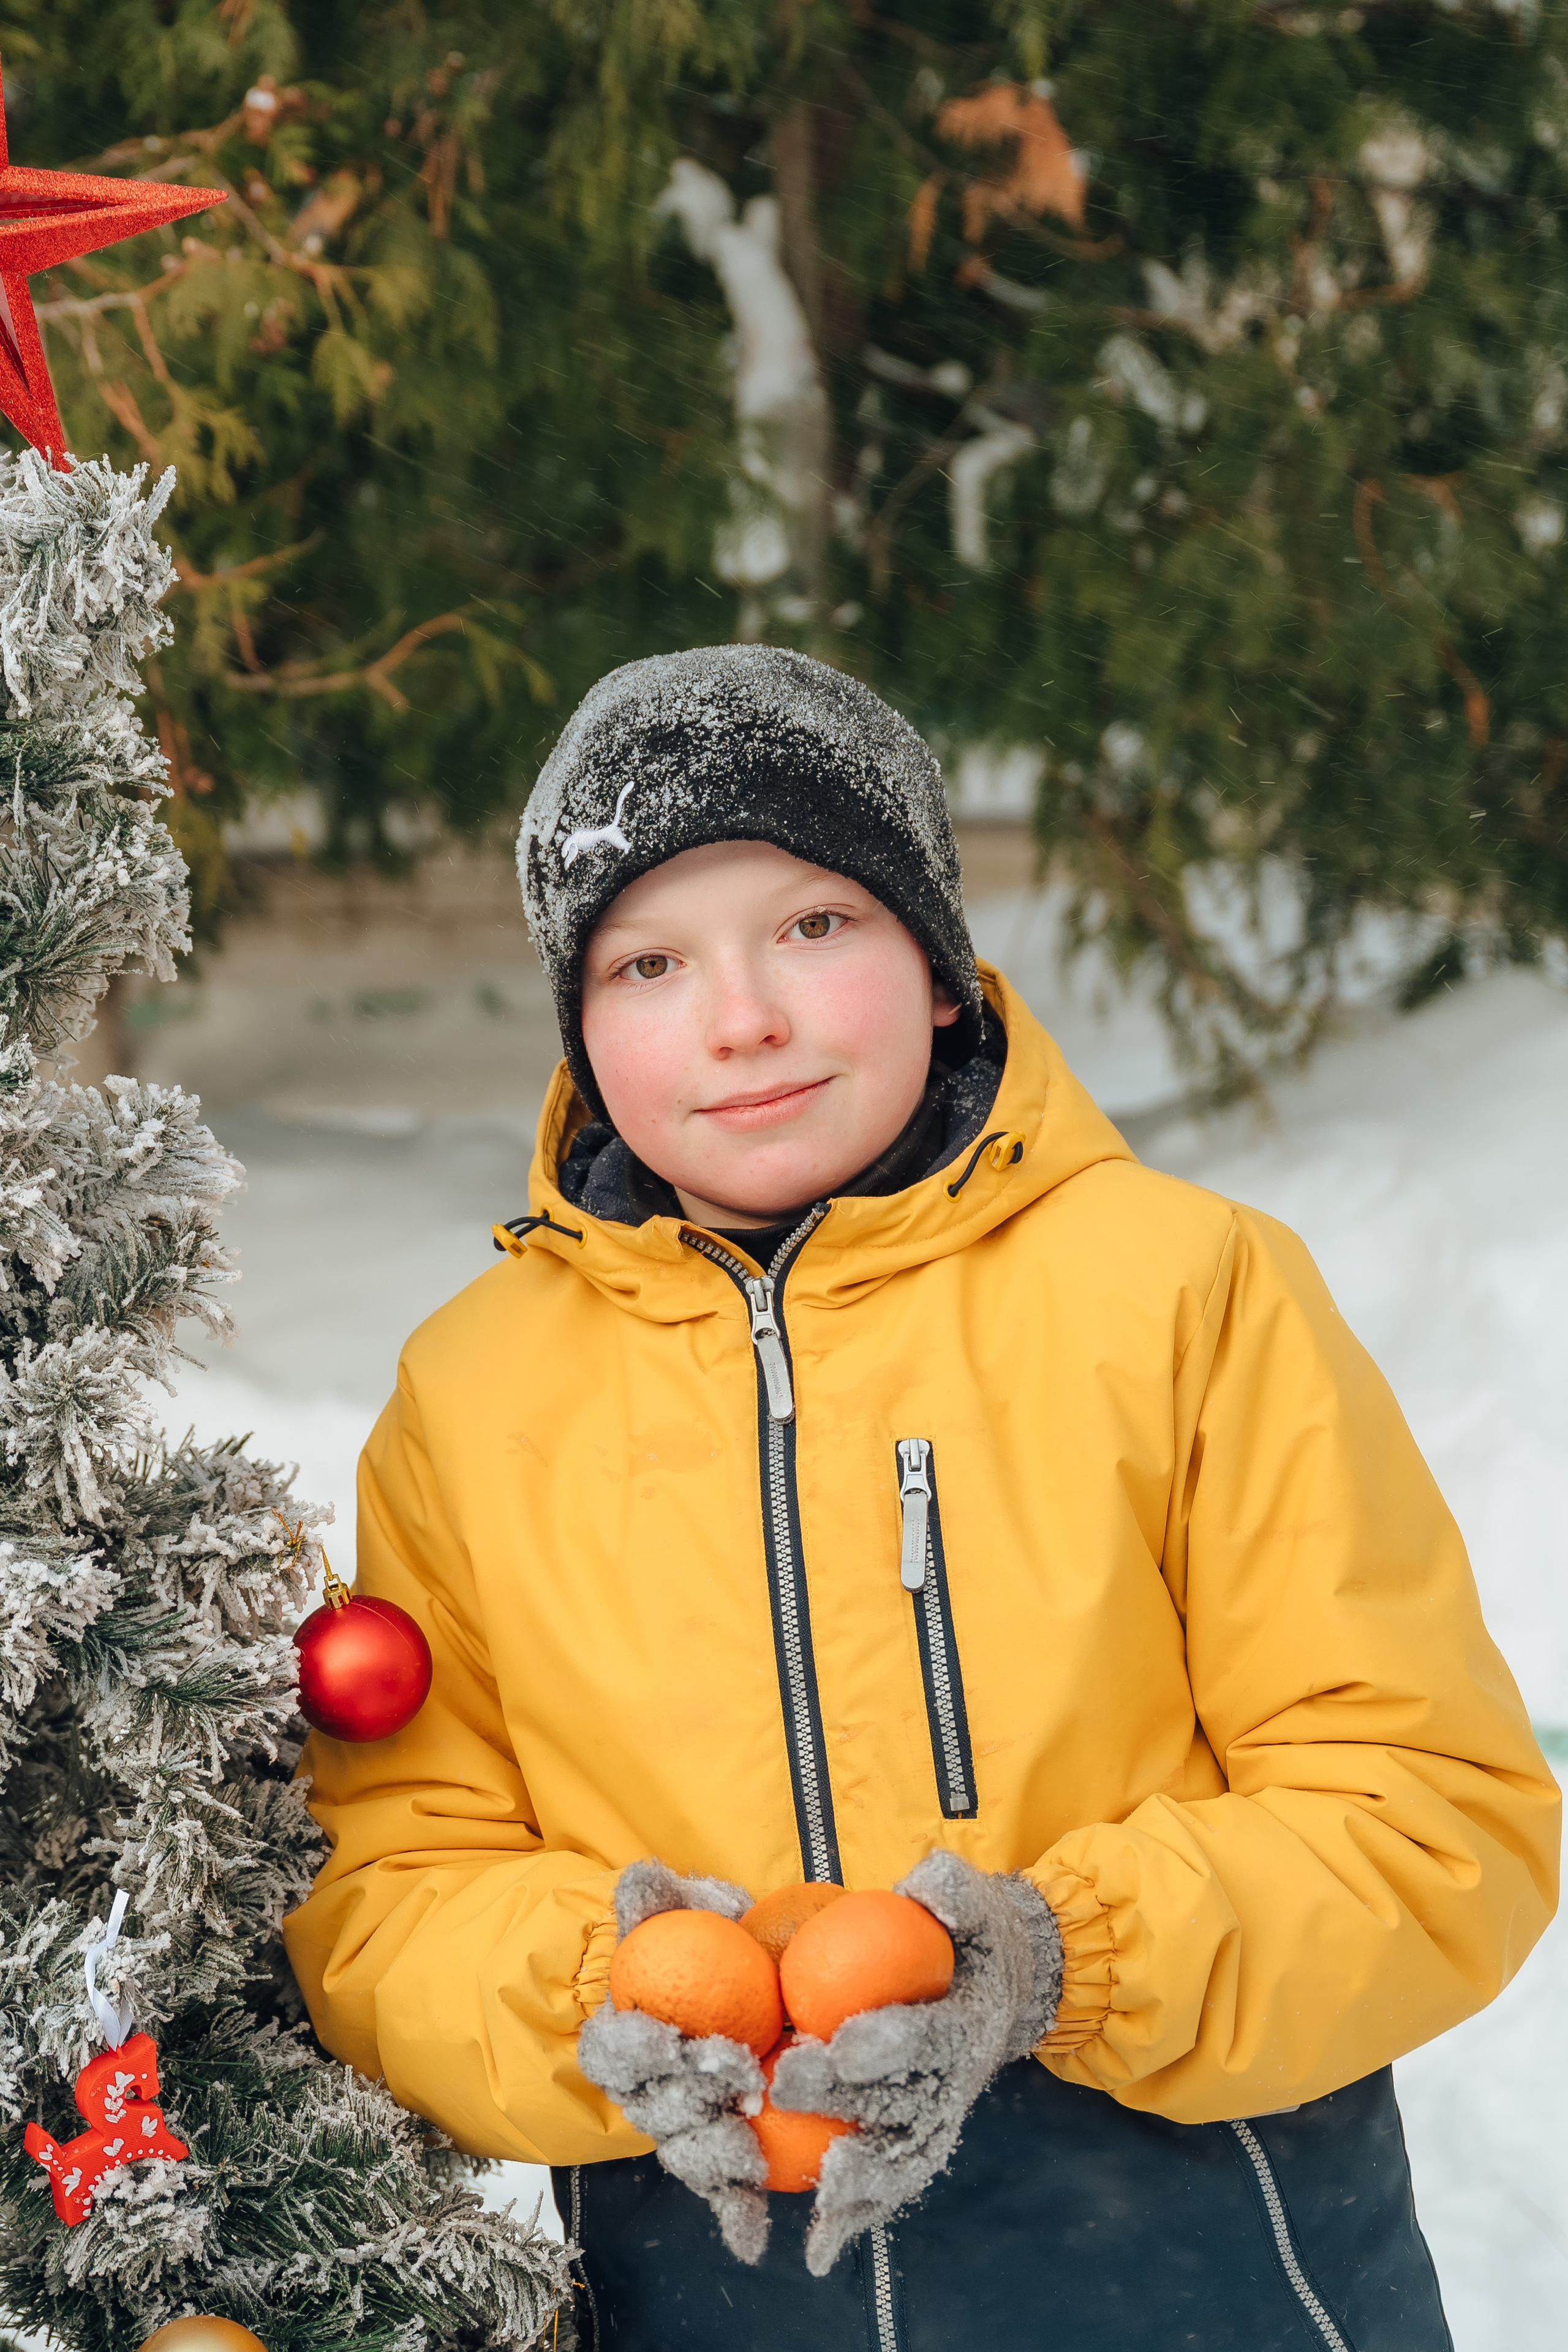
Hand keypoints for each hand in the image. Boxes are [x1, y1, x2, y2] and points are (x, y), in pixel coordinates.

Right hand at [576, 1858, 771, 2263]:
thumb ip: (652, 1898)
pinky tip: (753, 2235)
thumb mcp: (675, 1909)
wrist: (728, 1984)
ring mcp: (682, 2128)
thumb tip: (642, 1879)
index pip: (614, 2050)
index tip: (671, 2037)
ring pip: (687, 2151)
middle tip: (738, 2074)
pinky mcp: (722, 2153)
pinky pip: (724, 2188)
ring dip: (715, 2153)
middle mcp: (645, 2092)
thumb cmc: (696, 1940)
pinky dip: (734, 2212)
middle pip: (655, 2107)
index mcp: (623, 2039)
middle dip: (690, 2096)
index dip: (637, 2047)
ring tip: (750, 2148)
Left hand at [771, 1850, 1061, 2274]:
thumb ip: (950, 1889)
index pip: (929, 2035)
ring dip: (860, 2183)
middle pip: (901, 2100)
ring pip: (899, 2159)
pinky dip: (857, 2220)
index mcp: (966, 2023)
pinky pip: (889, 2186)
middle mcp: (954, 2081)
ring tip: (816, 2194)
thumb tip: (924, 1885)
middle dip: (844, 2099)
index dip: (892, 2041)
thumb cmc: (972, 1936)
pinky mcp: (917, 2143)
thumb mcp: (969, 1899)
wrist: (1004, 1987)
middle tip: (786, 2082)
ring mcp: (936, 2118)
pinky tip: (817, 2251)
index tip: (844, 2042)